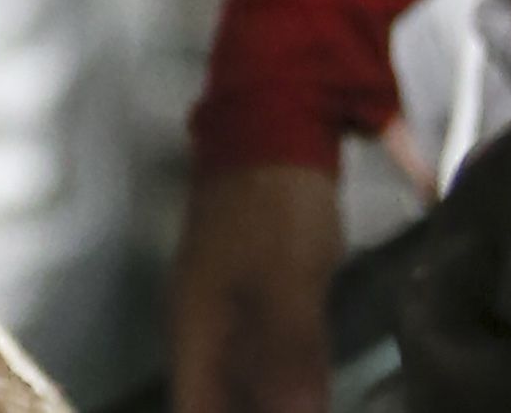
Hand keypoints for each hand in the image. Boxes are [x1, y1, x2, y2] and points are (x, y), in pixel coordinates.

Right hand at [171, 161, 340, 412]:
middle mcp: (206, 323)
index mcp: (197, 324)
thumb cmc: (274, 205)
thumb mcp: (287, 280)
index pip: (192, 407)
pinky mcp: (263, 294)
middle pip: (216, 398)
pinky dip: (290, 385)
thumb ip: (289, 353)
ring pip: (245, 381)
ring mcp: (233, 307)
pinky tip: (318, 397)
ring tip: (310, 412)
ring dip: (271, 405)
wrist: (276, 126)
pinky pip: (271, 358)